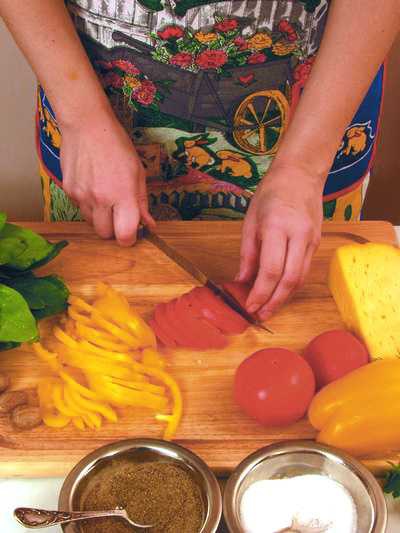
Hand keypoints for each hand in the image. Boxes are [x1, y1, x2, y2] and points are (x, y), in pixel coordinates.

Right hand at [60, 109, 154, 245]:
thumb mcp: (138, 173)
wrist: (87, 125)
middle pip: (105, 235)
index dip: (130, 238)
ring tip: (106, 197)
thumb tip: (148, 224)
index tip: (132, 232)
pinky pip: (81, 209)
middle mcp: (101, 199)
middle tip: (120, 216)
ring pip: (92, 223)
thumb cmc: (116, 145)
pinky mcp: (69, 191)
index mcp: (123, 195)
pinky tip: (94, 187)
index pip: (125, 235)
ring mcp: (82, 196)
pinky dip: (89, 205)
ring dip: (101, 218)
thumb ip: (142, 202)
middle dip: (114, 230)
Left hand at [237, 163, 322, 319]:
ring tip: (268, 308)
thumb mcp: (250, 222)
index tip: (249, 306)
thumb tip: (242, 282)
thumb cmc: (270, 194)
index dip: (260, 293)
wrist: (300, 175)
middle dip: (274, 302)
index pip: (271, 270)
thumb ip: (247, 254)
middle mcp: (298, 235)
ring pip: (300, 279)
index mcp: (276, 227)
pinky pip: (304, 270)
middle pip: (289, 280)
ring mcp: (311, 240)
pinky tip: (279, 291)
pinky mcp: (316, 243)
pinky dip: (291, 285)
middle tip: (260, 315)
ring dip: (284, 298)